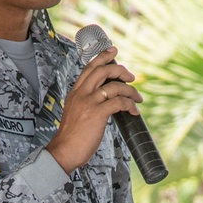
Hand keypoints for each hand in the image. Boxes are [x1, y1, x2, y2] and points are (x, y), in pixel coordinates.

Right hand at [47, 46, 141, 174]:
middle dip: (120, 70)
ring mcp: (89, 102)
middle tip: (131, 77)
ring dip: (130, 90)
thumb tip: (105, 100)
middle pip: (103, 70)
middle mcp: (81, 94)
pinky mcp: (97, 113)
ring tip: (138, 98)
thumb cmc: (72, 137)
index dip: (102, 57)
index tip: (113, 51)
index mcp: (75, 92)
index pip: (89, 68)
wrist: (64, 151)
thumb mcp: (76, 113)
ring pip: (114, 86)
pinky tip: (134, 111)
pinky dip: (130, 105)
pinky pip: (119, 102)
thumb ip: (87, 102)